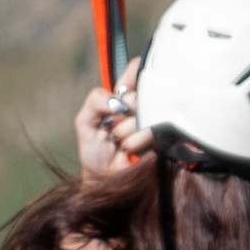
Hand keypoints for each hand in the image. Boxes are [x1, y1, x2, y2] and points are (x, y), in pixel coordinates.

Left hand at [75, 58, 146, 175]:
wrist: (106, 179)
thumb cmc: (96, 150)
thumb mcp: (85, 122)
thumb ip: (94, 101)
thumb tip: (114, 99)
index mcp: (126, 96)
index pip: (137, 70)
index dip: (131, 74)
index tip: (122, 91)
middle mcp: (144, 106)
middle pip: (137, 94)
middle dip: (119, 115)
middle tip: (113, 129)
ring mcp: (156, 121)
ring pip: (141, 114)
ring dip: (125, 131)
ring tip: (120, 143)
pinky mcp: (165, 138)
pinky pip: (149, 131)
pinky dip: (134, 142)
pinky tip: (129, 150)